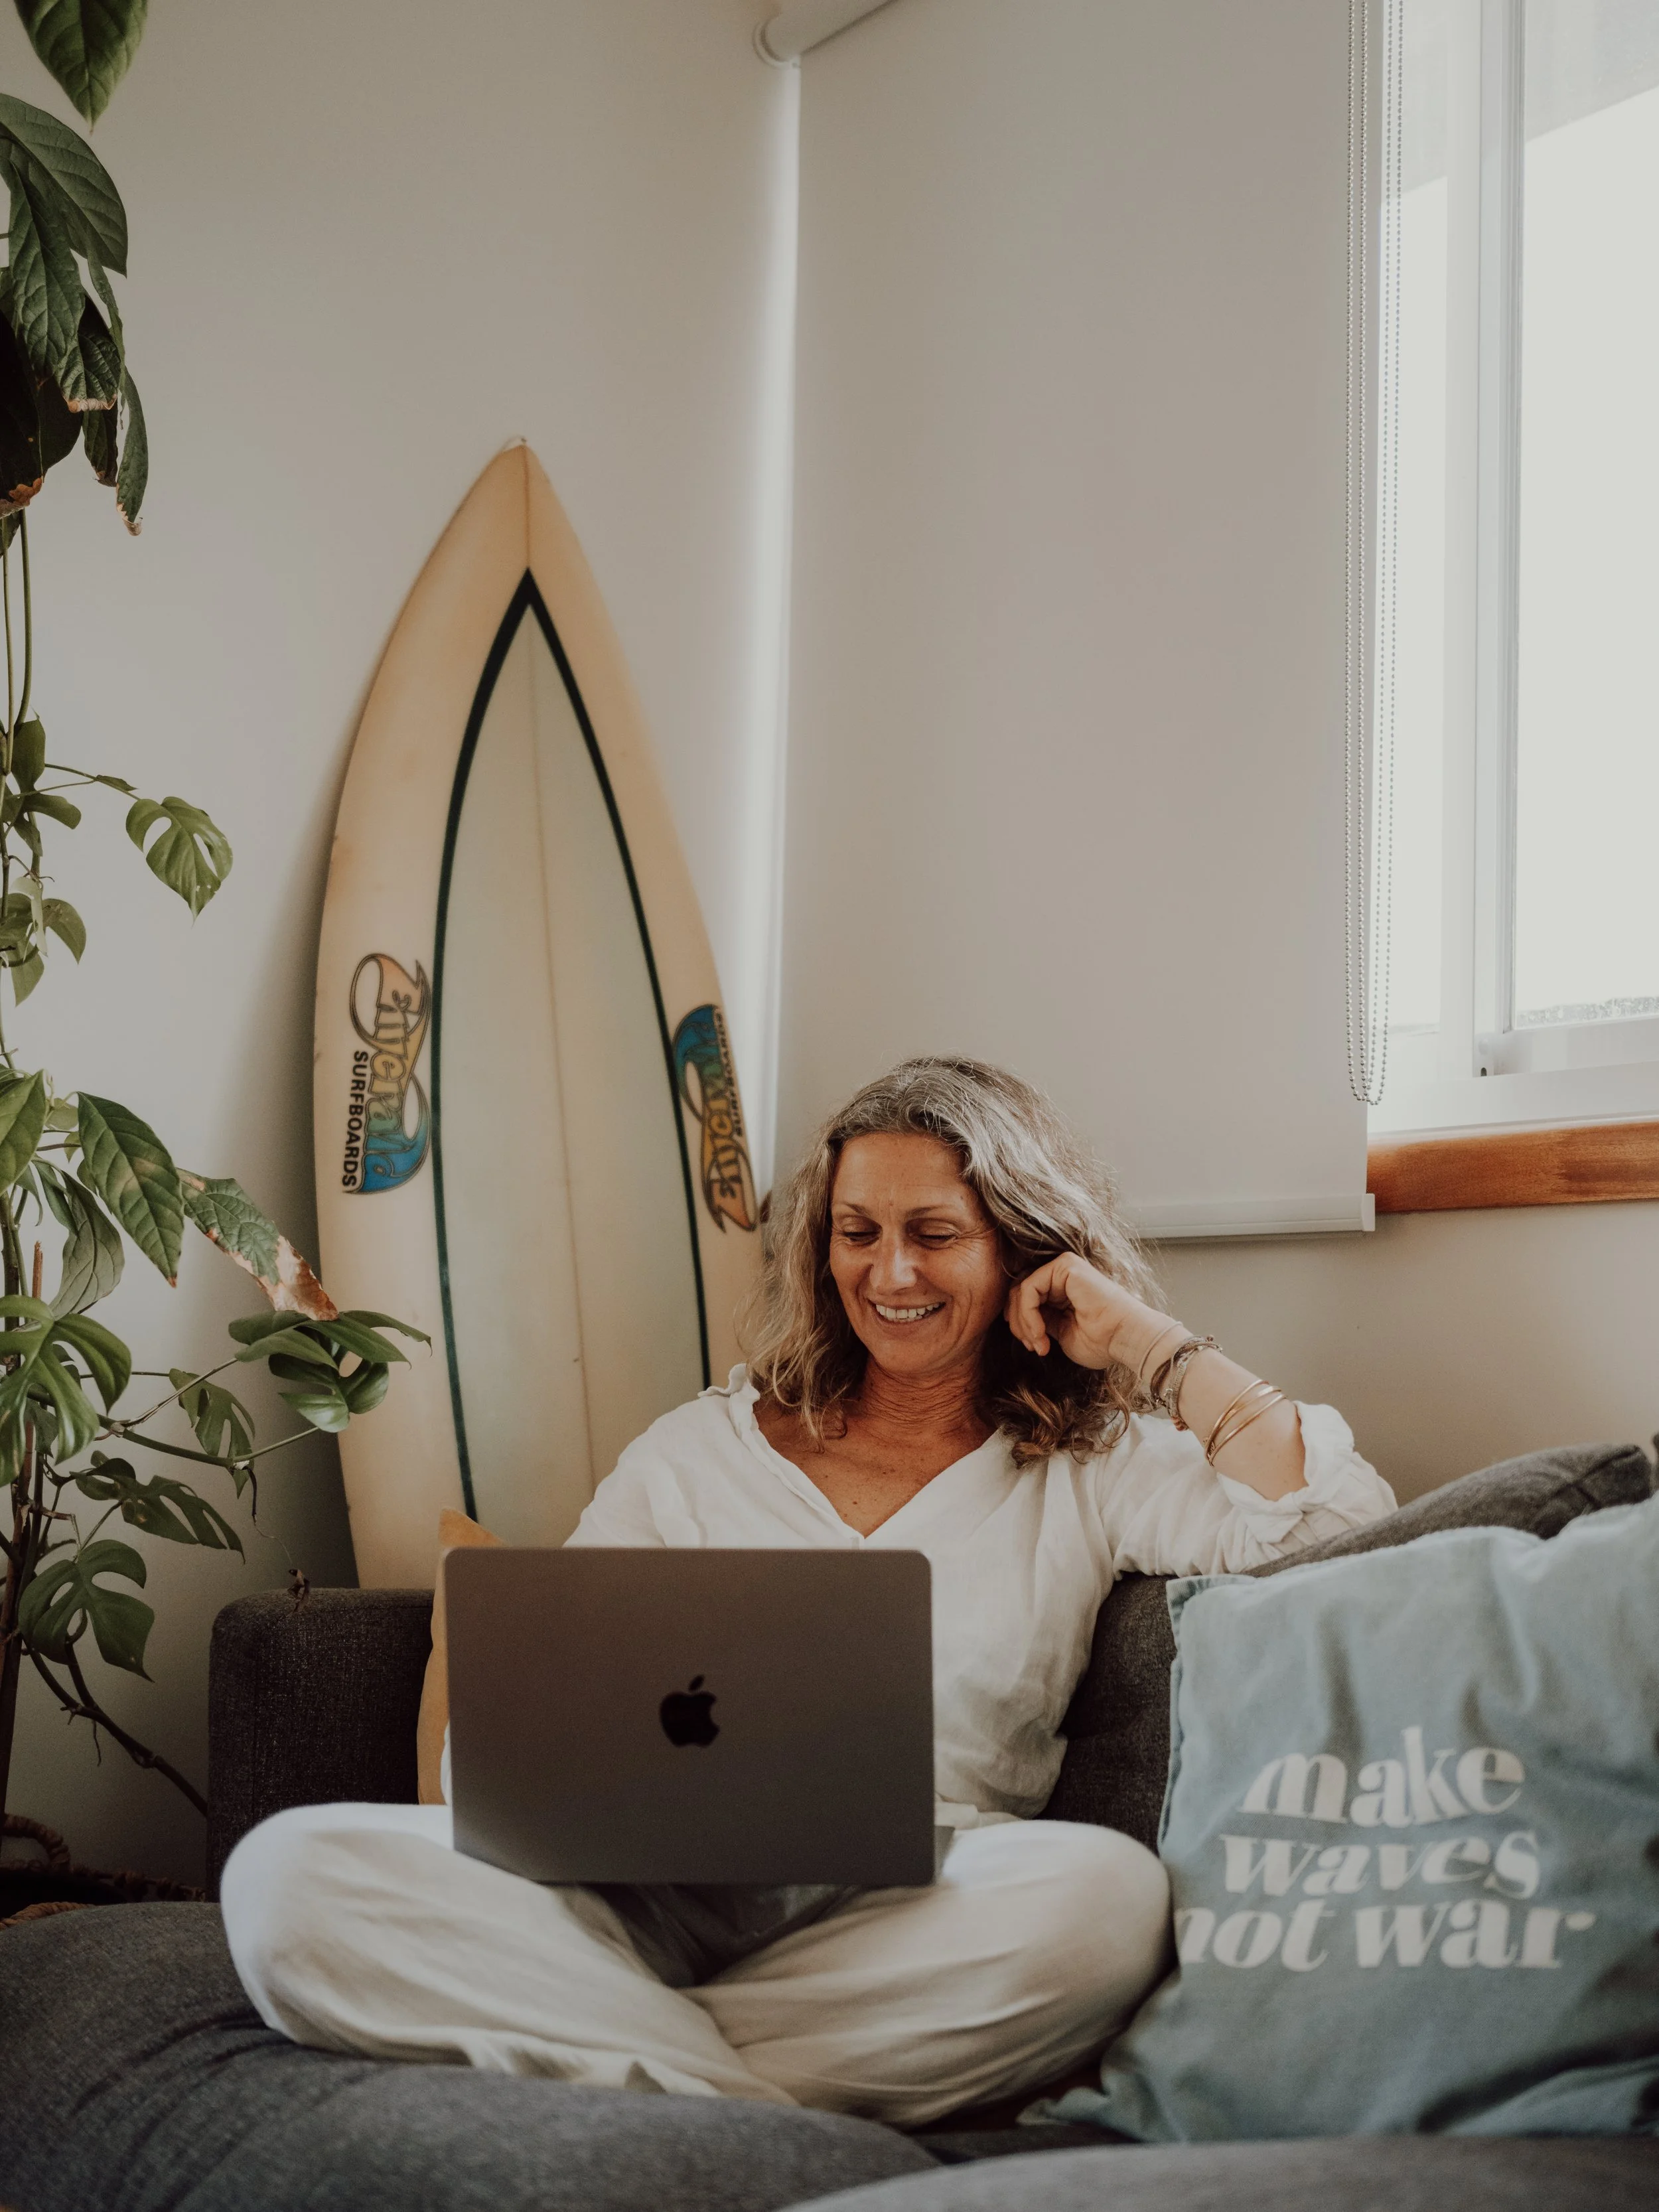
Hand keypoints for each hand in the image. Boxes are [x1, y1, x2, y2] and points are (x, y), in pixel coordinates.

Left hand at [1004, 1254, 1179, 1373]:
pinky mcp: (1064, 1266)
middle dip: (1019, 1324)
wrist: (1125, 1338)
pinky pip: (1029, 1288)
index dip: (1021, 1324)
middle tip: (1033, 1347)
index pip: (1026, 1299)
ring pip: (1021, 1291)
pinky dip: (1028, 1314)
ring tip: (1038, 1344)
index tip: (1033, 1347)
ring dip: (1024, 1323)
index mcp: (1062, 1289)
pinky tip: (1040, 1333)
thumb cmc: (1101, 1341)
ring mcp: (1063, 1267)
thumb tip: (1015, 1321)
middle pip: (1019, 1293)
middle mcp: (1062, 1275)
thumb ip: (1040, 1321)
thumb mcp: (1060, 1332)